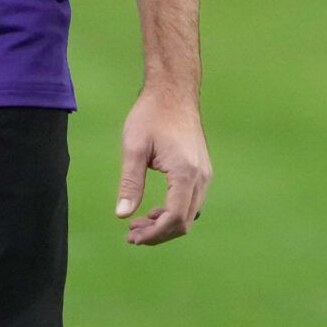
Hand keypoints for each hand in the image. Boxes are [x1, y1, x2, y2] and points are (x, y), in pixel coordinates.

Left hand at [114, 87, 210, 245]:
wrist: (174, 91)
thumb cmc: (152, 114)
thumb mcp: (134, 147)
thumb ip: (130, 183)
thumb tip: (122, 215)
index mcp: (185, 172)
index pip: (174, 218)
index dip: (154, 234)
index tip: (131, 236)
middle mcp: (201, 176)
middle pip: (185, 222)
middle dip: (158, 233)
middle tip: (131, 233)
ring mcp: (204, 173)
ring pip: (190, 214)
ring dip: (166, 224)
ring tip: (138, 223)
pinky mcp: (202, 170)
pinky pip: (192, 202)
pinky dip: (174, 212)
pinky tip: (154, 209)